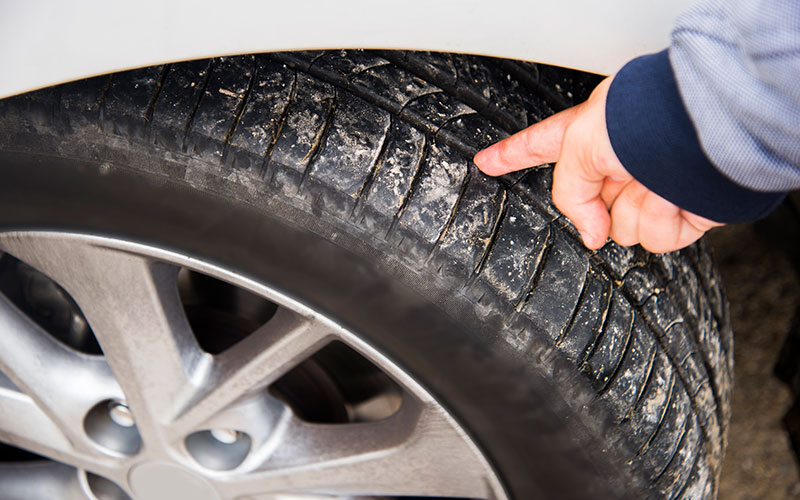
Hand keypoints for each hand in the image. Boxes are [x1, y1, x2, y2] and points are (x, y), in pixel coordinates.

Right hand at [473, 77, 721, 253]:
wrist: (703, 133)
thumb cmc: (644, 119)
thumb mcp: (576, 147)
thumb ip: (567, 195)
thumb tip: (592, 237)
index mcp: (590, 133)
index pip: (538, 146)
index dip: (510, 155)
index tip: (487, 162)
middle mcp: (619, 161)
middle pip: (585, 204)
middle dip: (598, 203)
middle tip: (622, 175)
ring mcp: (648, 188)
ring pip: (620, 229)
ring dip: (633, 210)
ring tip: (653, 178)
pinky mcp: (679, 213)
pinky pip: (654, 238)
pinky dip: (662, 221)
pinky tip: (674, 195)